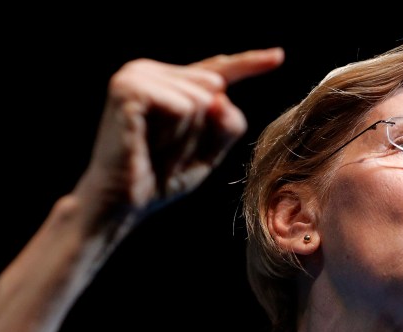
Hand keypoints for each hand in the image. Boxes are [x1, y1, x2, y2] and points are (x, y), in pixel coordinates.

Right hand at [74, 47, 284, 227]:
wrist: (123, 203)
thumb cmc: (162, 176)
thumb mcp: (211, 150)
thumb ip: (228, 121)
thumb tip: (218, 94)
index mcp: (170, 82)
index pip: (218, 70)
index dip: (250, 63)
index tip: (279, 56)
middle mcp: (151, 70)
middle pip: (215, 88)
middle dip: (202, 129)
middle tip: (168, 150)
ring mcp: (137, 74)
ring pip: (200, 97)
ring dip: (186, 133)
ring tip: (156, 147)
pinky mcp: (128, 88)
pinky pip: (183, 105)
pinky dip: (175, 131)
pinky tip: (148, 140)